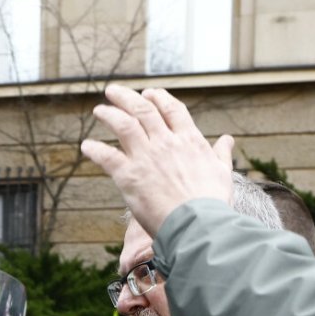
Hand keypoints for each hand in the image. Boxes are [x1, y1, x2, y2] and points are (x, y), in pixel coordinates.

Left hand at [81, 85, 234, 236]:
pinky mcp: (129, 176)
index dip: (159, 98)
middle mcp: (166, 143)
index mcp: (189, 140)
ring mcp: (146, 157)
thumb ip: (221, 154)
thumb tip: (227, 140)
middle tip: (113, 91)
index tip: (149, 93)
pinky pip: (107, 156)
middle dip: (126, 97)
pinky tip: (86, 146)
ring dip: (109, 114)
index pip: (172, 109)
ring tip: (99, 110)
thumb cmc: (213, 203)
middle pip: (143, 110)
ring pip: (123, 125)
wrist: (198, 224)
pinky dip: (95, 149)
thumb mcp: (222, 173)